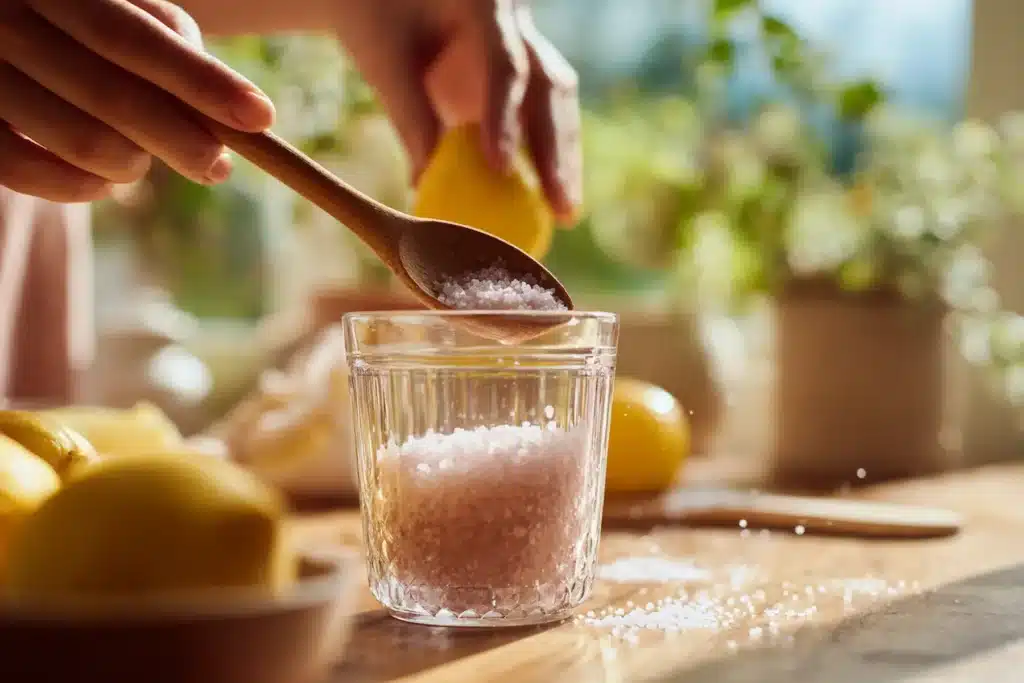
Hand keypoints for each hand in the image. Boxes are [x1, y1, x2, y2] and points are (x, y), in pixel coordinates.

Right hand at [0, 0, 275, 201]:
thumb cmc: (66, 21)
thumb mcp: (111, 6)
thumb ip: (163, 35)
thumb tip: (218, 102)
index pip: (132, 38)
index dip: (202, 81)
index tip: (261, 117)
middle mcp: (3, 20)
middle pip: (111, 95)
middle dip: (181, 141)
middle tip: (218, 167)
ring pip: (82, 142)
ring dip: (132, 166)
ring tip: (141, 162)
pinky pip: (31, 174)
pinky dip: (82, 188)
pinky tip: (104, 182)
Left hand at [334, 0, 581, 221]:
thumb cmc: (375, 13)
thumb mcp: (383, 57)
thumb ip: (409, 113)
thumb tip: (426, 184)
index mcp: (486, 2)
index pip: (506, 64)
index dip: (507, 118)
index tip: (501, 168)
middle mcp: (517, 20)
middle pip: (551, 87)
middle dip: (557, 150)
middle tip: (561, 206)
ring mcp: (526, 44)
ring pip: (558, 101)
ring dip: (562, 158)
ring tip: (564, 212)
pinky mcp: (522, 72)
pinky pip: (543, 113)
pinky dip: (545, 154)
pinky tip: (547, 197)